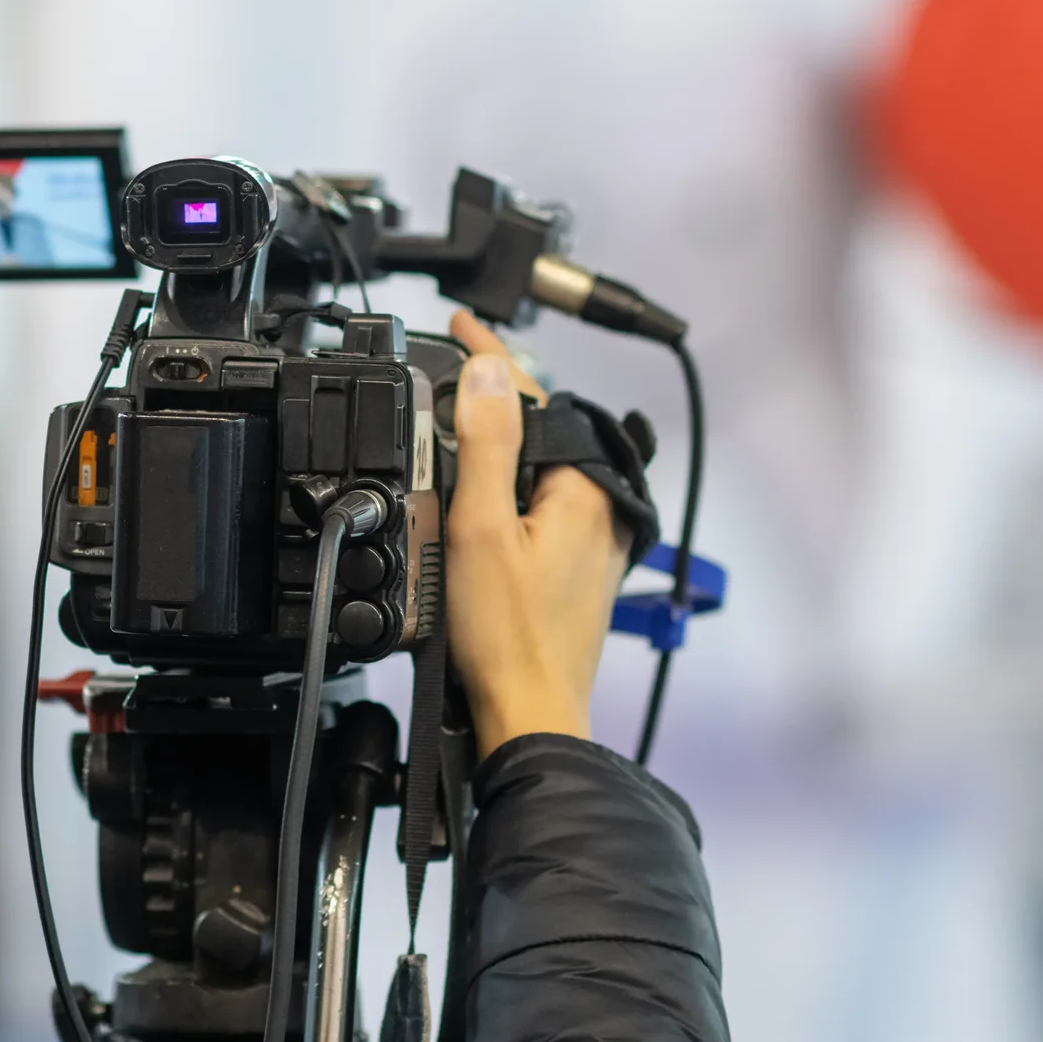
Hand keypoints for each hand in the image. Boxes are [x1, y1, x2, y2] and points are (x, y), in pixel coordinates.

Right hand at [443, 311, 629, 753]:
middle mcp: (599, 510)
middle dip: (493, 402)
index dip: (491, 355)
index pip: (534, 397)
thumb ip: (486, 444)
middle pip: (538, 431)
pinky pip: (539, 508)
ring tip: (448, 434)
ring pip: (537, 471)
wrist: (528, 717)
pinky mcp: (574, 572)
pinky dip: (506, 494)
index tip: (460, 324)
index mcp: (584, 489)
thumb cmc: (506, 640)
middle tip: (443, 374)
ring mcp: (591, 543)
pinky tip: (474, 505)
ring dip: (496, 451)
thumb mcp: (479, 527)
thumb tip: (491, 372)